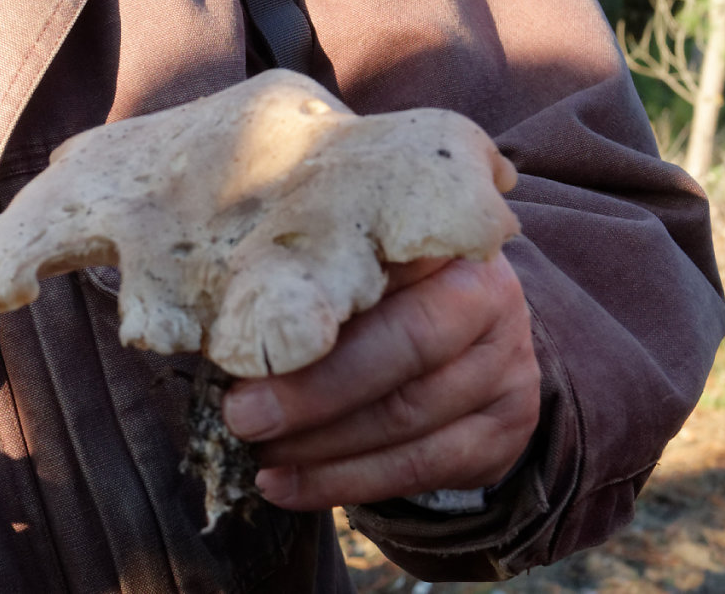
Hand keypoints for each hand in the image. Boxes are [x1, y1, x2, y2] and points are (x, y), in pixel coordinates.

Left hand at [221, 252, 539, 510]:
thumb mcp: (359, 273)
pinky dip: (347, 483)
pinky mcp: (507, 427)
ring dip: (321, 446)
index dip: (314, 303)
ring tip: (258, 455)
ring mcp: (507, 364)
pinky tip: (287, 487)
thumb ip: (309, 285)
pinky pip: (424, 466)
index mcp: (444, 238)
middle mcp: (491, 295)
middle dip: (314, 388)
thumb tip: (217, 320)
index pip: (381, 265)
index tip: (244, 334)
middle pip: (406, 344)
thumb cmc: (385, 301)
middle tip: (241, 415)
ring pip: (409, 414)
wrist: (468, 348)